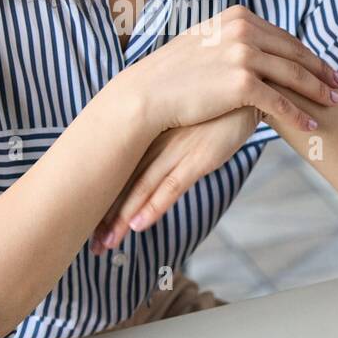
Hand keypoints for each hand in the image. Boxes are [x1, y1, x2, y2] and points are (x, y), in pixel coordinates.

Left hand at [89, 105, 264, 252]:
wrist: (245, 92)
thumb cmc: (213, 110)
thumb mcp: (181, 124)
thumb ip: (162, 142)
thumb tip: (149, 166)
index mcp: (147, 133)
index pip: (118, 172)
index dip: (103, 200)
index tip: (92, 225)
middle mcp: (155, 141)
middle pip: (123, 184)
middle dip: (107, 217)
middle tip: (93, 245)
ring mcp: (175, 149)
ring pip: (141, 189)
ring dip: (123, 219)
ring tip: (108, 243)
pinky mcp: (198, 157)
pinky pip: (171, 186)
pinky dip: (153, 207)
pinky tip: (139, 225)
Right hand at [122, 4, 337, 136]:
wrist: (147, 94)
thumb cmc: (172, 74)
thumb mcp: (205, 41)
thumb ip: (231, 37)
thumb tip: (252, 41)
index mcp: (238, 16)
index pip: (282, 36)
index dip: (306, 53)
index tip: (322, 67)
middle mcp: (244, 30)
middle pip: (294, 53)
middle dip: (320, 70)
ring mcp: (244, 55)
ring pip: (293, 76)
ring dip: (318, 92)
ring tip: (334, 104)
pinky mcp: (242, 83)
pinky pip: (280, 102)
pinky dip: (299, 115)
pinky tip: (312, 126)